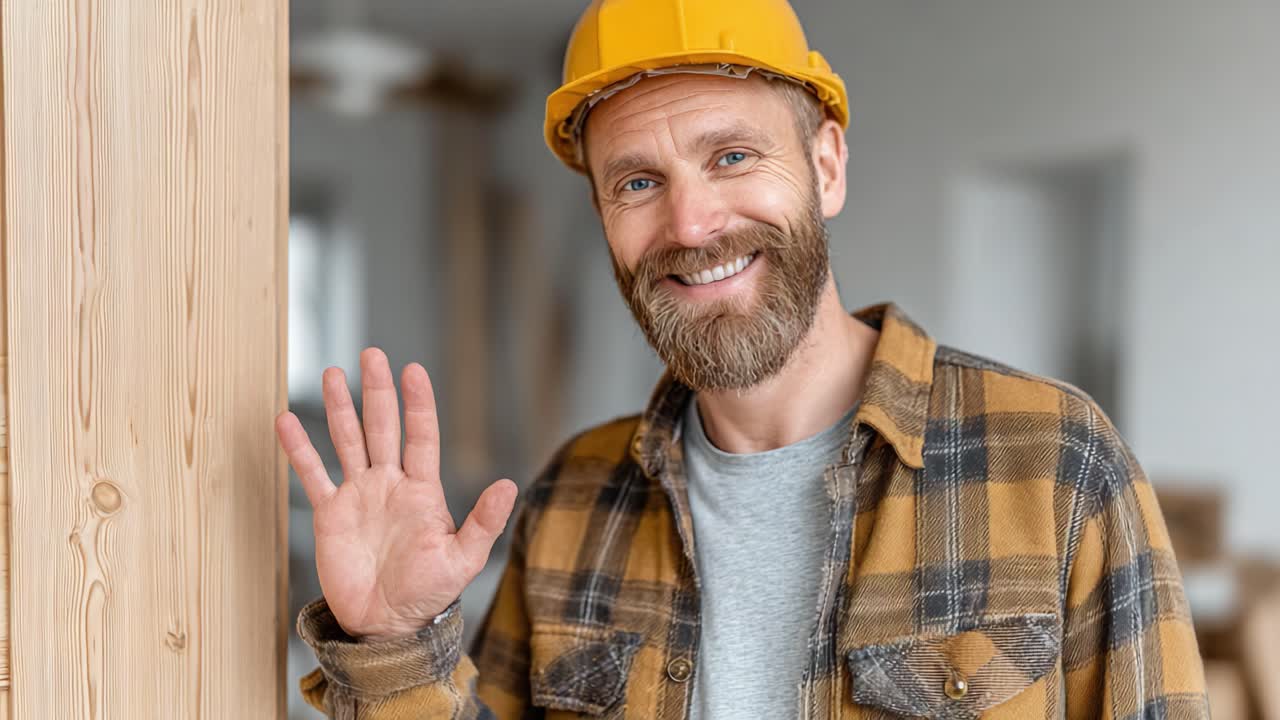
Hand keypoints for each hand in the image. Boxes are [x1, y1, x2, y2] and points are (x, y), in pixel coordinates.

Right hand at [275, 348, 517, 640]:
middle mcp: (390, 484)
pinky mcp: (330, 514)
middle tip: (373, 355)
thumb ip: (484, 522)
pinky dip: (299, 449)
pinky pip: (312, 475)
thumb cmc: (428, 594)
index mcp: (423, 491)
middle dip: (378, 391)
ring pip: (348, 440)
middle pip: (383, 427)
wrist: (386, 625)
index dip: (418, 404)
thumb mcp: (463, 560)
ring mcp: (359, 496)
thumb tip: (509, 484)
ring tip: (334, 373)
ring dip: (340, 408)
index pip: (421, 436)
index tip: (413, 370)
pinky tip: (286, 420)